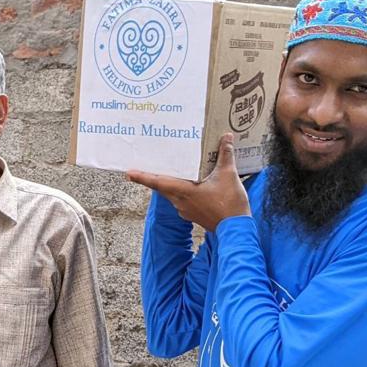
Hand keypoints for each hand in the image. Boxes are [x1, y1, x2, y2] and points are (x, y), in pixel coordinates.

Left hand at [127, 132, 250, 232]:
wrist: (236, 229)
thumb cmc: (230, 205)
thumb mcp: (229, 176)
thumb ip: (226, 155)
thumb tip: (226, 137)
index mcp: (184, 192)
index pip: (158, 182)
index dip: (143, 177)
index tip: (129, 172)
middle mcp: (180, 202)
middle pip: (162, 187)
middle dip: (154, 177)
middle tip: (145, 167)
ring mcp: (185, 210)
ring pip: (172, 194)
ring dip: (170, 183)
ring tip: (171, 171)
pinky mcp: (192, 214)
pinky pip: (181, 199)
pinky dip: (182, 190)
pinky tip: (191, 184)